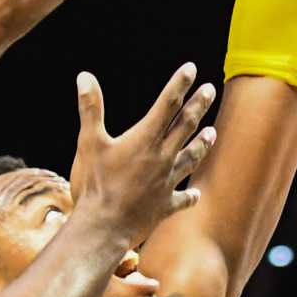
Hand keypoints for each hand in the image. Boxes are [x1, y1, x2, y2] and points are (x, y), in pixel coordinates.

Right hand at [67, 64, 215, 247]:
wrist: (103, 228)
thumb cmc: (94, 185)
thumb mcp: (89, 142)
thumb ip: (90, 108)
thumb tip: (84, 76)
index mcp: (144, 140)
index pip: (166, 105)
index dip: (179, 85)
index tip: (191, 68)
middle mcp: (161, 158)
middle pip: (185, 127)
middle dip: (198, 106)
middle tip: (210, 90)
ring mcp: (165, 183)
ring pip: (190, 158)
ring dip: (202, 144)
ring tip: (212, 132)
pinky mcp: (164, 206)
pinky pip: (182, 199)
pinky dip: (190, 196)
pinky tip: (196, 194)